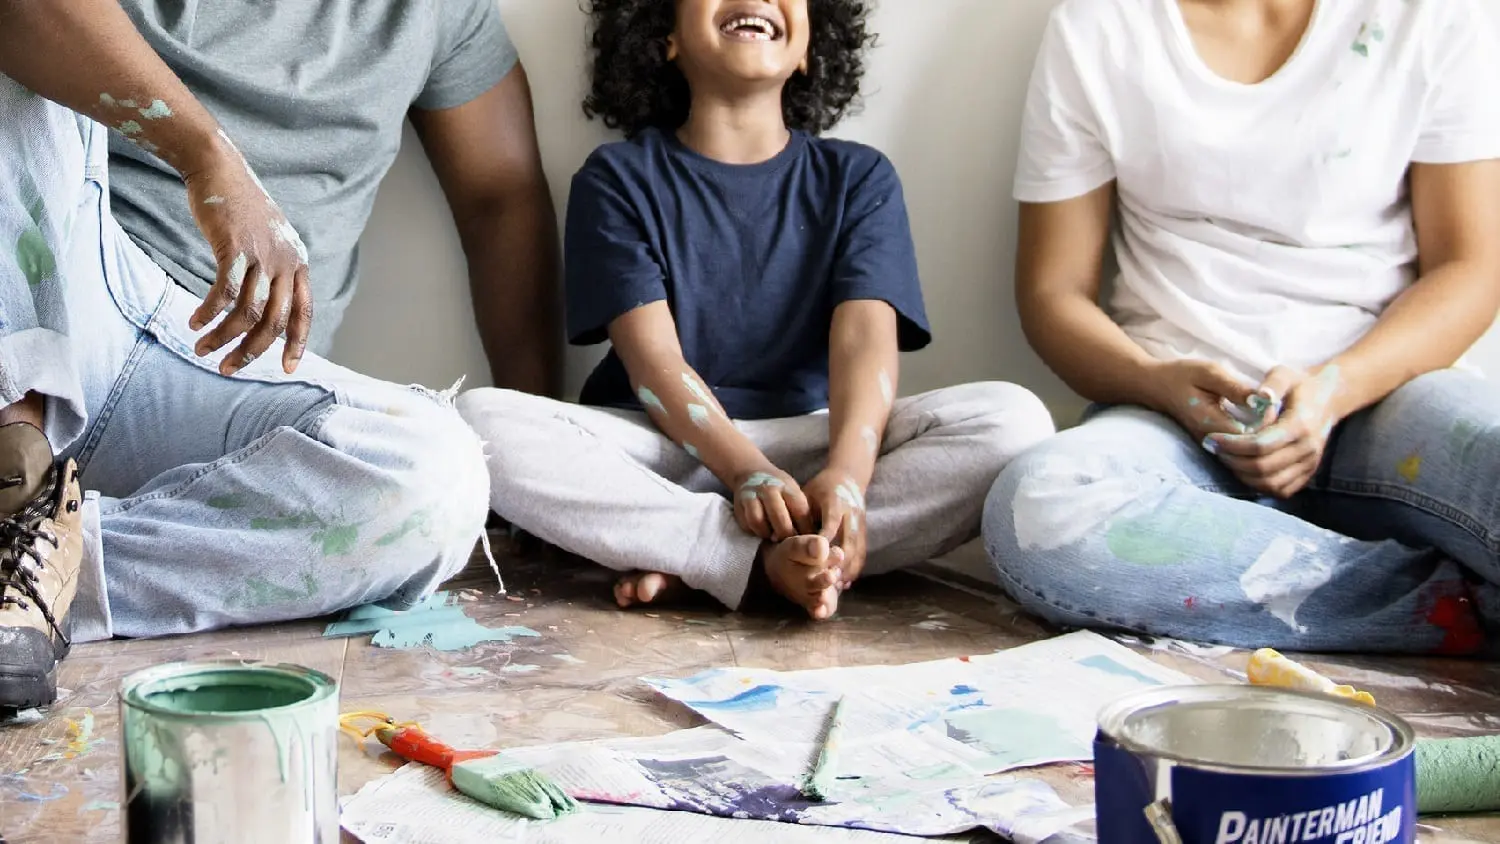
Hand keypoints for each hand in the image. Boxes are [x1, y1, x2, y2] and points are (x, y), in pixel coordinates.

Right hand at [183, 139, 311, 374]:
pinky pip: (223, 292)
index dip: (297, 343)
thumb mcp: (268, 239)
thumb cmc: (239, 207)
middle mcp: (285, 261)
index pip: (305, 312)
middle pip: (275, 321)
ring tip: (203, 350)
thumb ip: (273, 270)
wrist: (218, 167)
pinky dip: (208, 313)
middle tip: (229, 368)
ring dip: (224, 337)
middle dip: (252, 351)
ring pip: (247, 312)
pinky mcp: (235, 247)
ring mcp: (262, 254)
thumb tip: (267, 306)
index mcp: (297, 262)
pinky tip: (194, 323)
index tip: (288, 370)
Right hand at [732, 467, 811, 541]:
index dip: (805, 530)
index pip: (800, 512)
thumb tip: (813, 537)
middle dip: (787, 536)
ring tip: (774, 538)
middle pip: (780, 519)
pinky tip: (763, 532)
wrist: (752, 472)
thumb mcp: (794, 493)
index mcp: (787, 487)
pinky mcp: (740, 505)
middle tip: (791, 544)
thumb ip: (802, 511)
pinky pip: (747, 524)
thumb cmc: (780, 489)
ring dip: (767, 534)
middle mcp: (769, 489)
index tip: (809, 540)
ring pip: (759, 522)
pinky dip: (755, 531)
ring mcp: (752, 495)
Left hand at [802, 469, 867, 587]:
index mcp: (836, 502)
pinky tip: (845, 582)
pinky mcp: (865, 531)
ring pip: (857, 550)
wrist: (849, 477)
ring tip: (835, 586)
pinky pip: (862, 553)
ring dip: (847, 569)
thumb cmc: (821, 487)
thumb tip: (780, 537)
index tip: (812, 561)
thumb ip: (798, 515)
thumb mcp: (808, 495)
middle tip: (825, 580)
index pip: (830, 525)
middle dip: (837, 562)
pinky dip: (854, 568)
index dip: (823, 544)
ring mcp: (861, 523)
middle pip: (848, 541)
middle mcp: (852, 514)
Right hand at [1146, 358, 1261, 441]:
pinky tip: (1257, 420)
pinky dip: (1252, 437)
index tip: (1272, 403)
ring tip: (1268, 414)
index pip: (1251, 436)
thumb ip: (1234, 387)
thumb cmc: (1181, 375)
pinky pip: (1239, 449)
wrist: (1156, 386)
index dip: (1267, 422)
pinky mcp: (1213, 445)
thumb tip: (1261, 399)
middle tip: (1275, 409)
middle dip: (1268, 431)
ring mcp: (1211, 446)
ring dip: (1261, 436)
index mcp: (1211, 423)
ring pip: (1246, 452)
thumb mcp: (1209, 372)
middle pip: (1251, 448)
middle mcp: (1211, 441)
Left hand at [1206, 365, 1344, 497]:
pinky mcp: (1308, 473)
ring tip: (1226, 457)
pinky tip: (1243, 468)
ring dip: (1242, 474)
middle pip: (1262, 467)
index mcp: (1300, 425)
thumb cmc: (1299, 384)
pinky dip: (1258, 484)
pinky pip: (1281, 490)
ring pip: (1270, 483)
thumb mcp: (1285, 373)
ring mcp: (1310, 464)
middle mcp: (1307, 448)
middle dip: (1232, 460)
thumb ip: (1273, 383)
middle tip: (1214, 448)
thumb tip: (1260, 396)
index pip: (1260, 444)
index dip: (1232, 445)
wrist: (1328, 398)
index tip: (1212, 438)